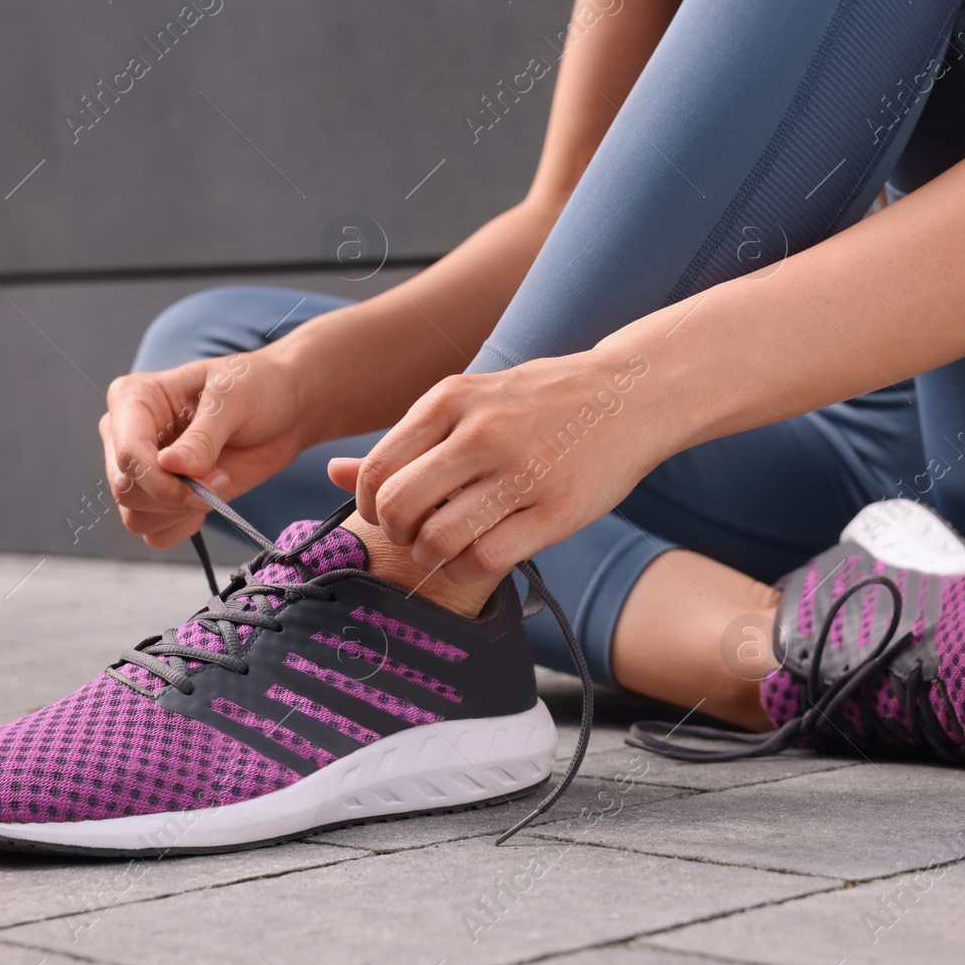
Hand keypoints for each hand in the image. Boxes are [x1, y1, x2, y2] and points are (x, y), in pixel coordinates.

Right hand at [99, 351, 305, 547]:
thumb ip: (203, 436)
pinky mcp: (163, 497)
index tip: (204, 481)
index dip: (161, 479)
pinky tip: (208, 502)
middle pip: (126, 489)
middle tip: (221, 478)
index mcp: (134, 399)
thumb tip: (171, 465)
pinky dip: (182, 526)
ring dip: (181, 512)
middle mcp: (128, 436)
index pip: (127, 453)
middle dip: (176, 496)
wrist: (284, 411)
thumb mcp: (233, 399)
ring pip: (136, 516)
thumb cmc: (256, 388)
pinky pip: (154, 532)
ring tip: (218, 482)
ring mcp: (143, 469)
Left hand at [328, 350, 660, 582]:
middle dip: (396, 536)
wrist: (632, 394)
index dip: (368, 506)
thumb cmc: (542, 403)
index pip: (375, 470)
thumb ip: (406, 440)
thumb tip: (333, 474)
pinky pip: (485, 559)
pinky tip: (475, 559)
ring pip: (438, 540)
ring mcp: (521, 472)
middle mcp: (481, 432)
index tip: (388, 514)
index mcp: (450, 399)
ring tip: (447, 549)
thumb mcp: (469, 402)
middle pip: (397, 508)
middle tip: (416, 536)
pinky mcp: (556, 510)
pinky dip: (466, 570)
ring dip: (431, 558)